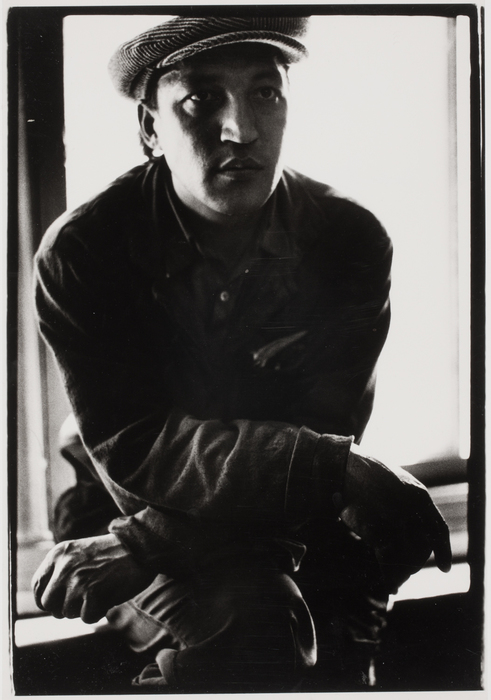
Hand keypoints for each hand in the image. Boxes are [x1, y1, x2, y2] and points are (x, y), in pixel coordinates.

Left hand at [32, 533, 155, 623]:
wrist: (140, 547)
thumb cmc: (112, 553)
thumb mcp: (79, 553)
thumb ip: (60, 571)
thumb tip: (45, 602)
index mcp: (58, 554)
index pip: (38, 586)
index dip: (46, 599)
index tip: (58, 603)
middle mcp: (63, 567)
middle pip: (48, 604)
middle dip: (64, 607)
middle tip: (83, 599)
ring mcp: (77, 580)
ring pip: (67, 613)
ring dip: (83, 609)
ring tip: (99, 592)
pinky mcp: (93, 593)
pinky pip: (87, 618)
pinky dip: (98, 612)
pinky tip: (108, 597)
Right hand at [340, 445, 451, 593]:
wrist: (343, 465)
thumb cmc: (366, 475)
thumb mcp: (395, 483)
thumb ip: (408, 503)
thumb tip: (412, 530)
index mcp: (419, 496)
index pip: (438, 529)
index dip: (442, 550)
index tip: (444, 568)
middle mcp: (412, 506)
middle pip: (423, 547)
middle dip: (415, 565)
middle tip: (404, 576)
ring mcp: (396, 516)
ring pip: (408, 556)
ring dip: (402, 573)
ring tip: (393, 581)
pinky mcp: (377, 527)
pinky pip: (390, 560)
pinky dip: (390, 576)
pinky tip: (388, 583)